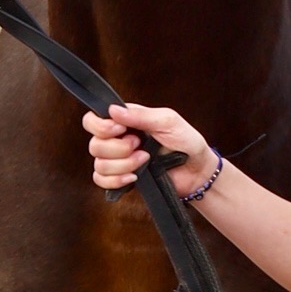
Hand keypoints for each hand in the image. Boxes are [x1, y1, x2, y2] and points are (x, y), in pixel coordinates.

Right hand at [83, 103, 214, 196]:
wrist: (197, 171)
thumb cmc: (186, 141)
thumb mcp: (168, 121)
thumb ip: (140, 115)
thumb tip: (112, 110)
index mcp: (126, 121)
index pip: (93, 119)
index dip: (102, 126)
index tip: (121, 130)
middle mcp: (117, 139)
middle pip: (94, 145)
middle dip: (118, 149)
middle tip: (139, 146)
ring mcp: (118, 160)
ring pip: (99, 165)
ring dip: (123, 165)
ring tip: (145, 161)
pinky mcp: (121, 179)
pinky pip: (101, 181)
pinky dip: (116, 180)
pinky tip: (134, 177)